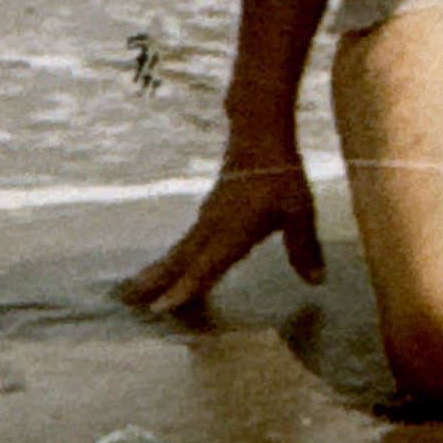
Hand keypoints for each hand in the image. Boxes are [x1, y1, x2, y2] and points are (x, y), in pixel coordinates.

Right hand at [117, 147, 323, 316]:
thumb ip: (305, 248)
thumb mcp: (299, 211)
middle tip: (125, 302)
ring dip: (157, 271)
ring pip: (179, 251)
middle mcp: (213, 228)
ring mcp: (208, 218)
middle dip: (153, 283)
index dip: (184, 289)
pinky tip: (172, 262)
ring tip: (134, 288)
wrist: (260, 133)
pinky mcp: (209, 210)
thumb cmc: (281, 174)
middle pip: (179, 261)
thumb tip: (318, 281)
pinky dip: (172, 257)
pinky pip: (186, 240)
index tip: (159, 310)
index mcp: (232, 233)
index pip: (204, 268)